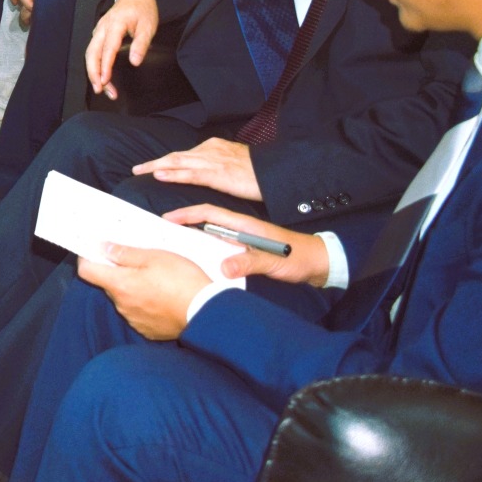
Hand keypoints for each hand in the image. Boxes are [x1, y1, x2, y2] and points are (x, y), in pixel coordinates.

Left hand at [77, 244, 209, 340]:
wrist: (207, 312)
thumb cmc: (182, 281)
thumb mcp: (154, 257)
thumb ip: (125, 253)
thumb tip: (103, 248)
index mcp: (120, 285)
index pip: (87, 271)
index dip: (87, 258)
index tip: (95, 250)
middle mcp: (122, 305)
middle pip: (108, 284)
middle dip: (116, 272)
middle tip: (136, 260)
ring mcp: (134, 319)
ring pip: (124, 298)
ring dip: (132, 288)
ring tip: (155, 279)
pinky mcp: (148, 330)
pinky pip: (138, 312)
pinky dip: (144, 303)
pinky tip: (161, 296)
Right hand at [87, 0, 159, 98]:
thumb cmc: (143, 10)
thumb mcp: (148, 26)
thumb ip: (141, 44)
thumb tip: (135, 62)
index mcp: (116, 24)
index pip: (108, 48)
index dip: (105, 66)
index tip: (105, 80)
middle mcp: (103, 27)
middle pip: (92, 52)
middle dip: (93, 73)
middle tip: (100, 89)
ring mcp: (99, 30)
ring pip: (90, 53)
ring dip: (93, 71)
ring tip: (101, 87)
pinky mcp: (99, 33)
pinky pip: (93, 50)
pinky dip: (94, 64)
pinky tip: (100, 75)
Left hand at [131, 137, 260, 202]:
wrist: (275, 172)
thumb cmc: (258, 170)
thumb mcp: (234, 162)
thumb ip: (218, 164)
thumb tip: (206, 171)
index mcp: (213, 147)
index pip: (184, 154)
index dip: (166, 161)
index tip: (152, 166)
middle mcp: (209, 151)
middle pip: (175, 156)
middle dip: (154, 162)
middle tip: (136, 169)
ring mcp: (212, 162)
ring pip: (178, 162)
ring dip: (156, 167)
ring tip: (140, 171)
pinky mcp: (217, 175)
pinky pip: (190, 174)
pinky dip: (173, 174)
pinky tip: (159, 175)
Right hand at [164, 203, 328, 285]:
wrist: (319, 263)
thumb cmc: (299, 259)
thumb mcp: (274, 262)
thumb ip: (250, 263)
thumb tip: (223, 268)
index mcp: (244, 225)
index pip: (210, 213)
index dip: (187, 214)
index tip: (168, 218)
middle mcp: (240, 230)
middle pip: (206, 222)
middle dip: (183, 222)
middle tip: (161, 231)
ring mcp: (242, 240)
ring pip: (211, 235)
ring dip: (192, 236)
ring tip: (173, 244)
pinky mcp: (246, 252)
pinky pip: (219, 248)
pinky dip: (205, 250)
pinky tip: (197, 259)